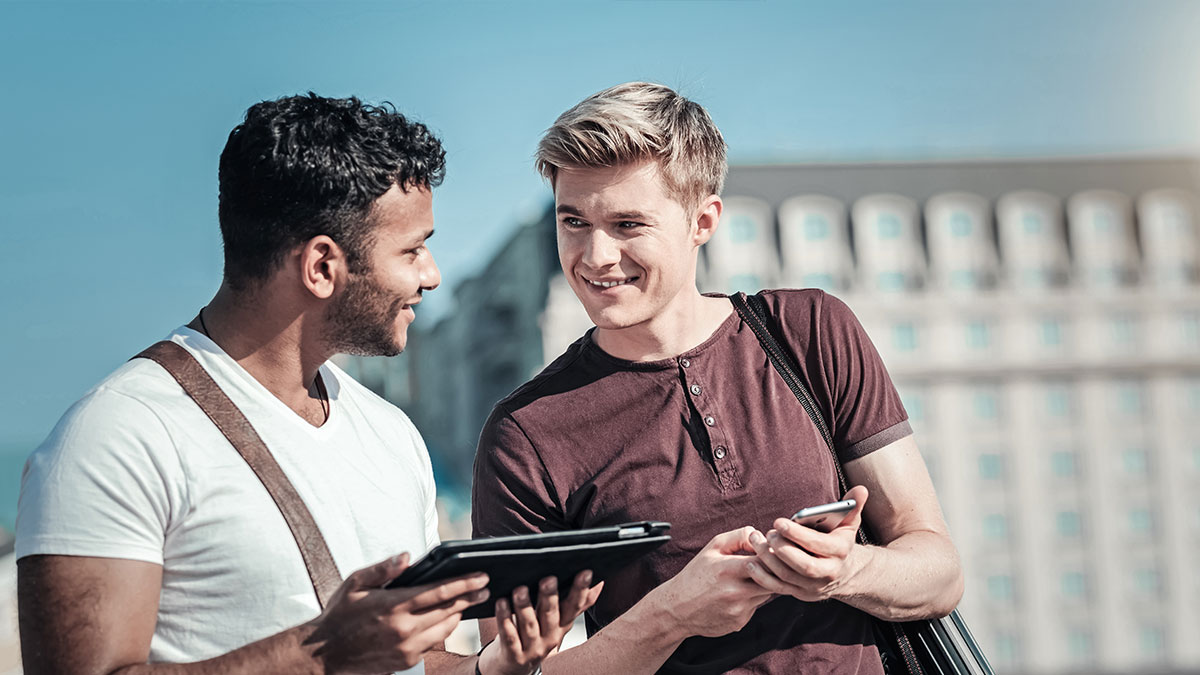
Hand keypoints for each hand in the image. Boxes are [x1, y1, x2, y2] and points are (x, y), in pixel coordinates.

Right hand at [303, 553, 489, 673]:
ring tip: (466, 602)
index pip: (439, 591)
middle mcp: (404, 629)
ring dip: (458, 614)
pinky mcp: (406, 662)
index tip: (482, 575)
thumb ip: (384, 568)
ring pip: (445, 629)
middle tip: (485, 587)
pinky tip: (445, 619)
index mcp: (393, 606)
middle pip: (449, 610)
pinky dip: (442, 630)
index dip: (464, 582)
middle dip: (469, 597)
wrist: (324, 653)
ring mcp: (407, 648)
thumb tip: (409, 556)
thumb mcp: (355, 583)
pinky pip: (433, 643)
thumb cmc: (340, 613)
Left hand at [479, 570, 603, 674]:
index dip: (581, 590)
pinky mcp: (514, 654)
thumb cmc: (536, 637)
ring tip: (520, 590)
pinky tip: (501, 603)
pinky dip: (504, 619)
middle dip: (550, 597)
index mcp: (562, 626)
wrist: (514, 668)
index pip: (574, 606)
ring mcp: (532, 648)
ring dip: (524, 606)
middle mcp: (550, 637)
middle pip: (551, 615)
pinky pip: (509, 635)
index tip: (585, 573)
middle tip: (548, 579)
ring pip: (529, 625)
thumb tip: (599, 584)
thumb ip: (578, 604)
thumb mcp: (560, 622)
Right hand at [648, 527, 775, 638]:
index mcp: (727, 569)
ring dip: (763, 585)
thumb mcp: (712, 548)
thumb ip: (739, 536)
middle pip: (771, 579)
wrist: (678, 608)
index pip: (764, 560)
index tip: (766, 552)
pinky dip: (751, 599)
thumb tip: (762, 537)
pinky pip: (755, 607)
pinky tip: (735, 596)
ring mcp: (738, 609)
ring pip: (766, 594)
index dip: (770, 555)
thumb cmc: (697, 574)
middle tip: (764, 564)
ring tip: (746, 579)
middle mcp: (734, 592)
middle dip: (771, 570)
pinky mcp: (739, 622)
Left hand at [746, 485, 868, 601]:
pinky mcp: (800, 593)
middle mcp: (829, 573)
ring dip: (768, 560)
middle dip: (782, 549)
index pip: (819, 545)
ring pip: (788, 576)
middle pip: (804, 566)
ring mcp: (813, 586)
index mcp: (840, 552)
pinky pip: (778, 588)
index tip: (779, 522)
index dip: (798, 534)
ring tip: (755, 541)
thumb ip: (853, 506)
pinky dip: (762, 578)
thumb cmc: (840, 540)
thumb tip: (861, 489)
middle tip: (766, 534)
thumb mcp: (849, 524)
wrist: (843, 572)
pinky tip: (751, 562)